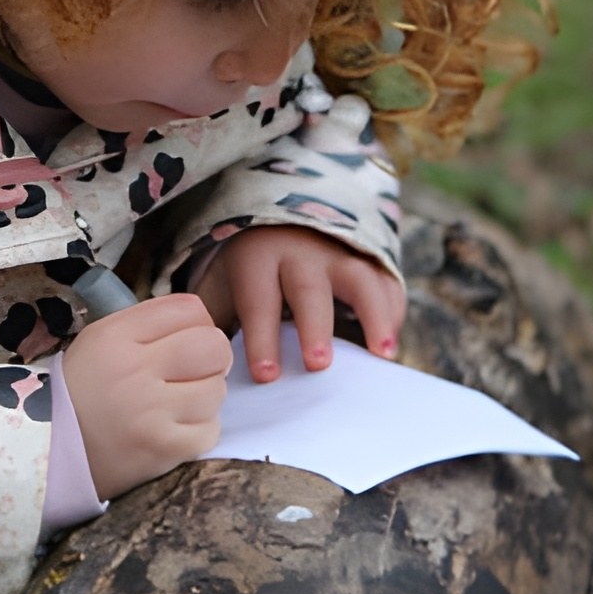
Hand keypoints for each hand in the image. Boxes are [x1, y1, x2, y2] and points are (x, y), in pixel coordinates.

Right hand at [61, 294, 230, 500]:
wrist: (51, 450)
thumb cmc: (82, 389)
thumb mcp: (100, 339)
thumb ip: (148, 323)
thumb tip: (201, 322)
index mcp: (116, 336)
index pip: (189, 309)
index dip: (197, 323)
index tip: (186, 339)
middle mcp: (135, 370)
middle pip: (213, 345)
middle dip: (212, 356)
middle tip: (196, 369)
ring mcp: (151, 413)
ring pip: (217, 389)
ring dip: (206, 395)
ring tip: (180, 402)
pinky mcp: (164, 449)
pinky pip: (210, 429)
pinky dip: (199, 429)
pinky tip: (175, 427)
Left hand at [191, 225, 405, 383]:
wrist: (279, 217)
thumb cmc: (248, 269)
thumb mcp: (222, 283)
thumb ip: (214, 319)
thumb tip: (200, 364)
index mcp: (257, 258)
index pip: (258, 299)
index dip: (261, 337)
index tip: (267, 376)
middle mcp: (299, 250)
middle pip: (308, 288)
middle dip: (314, 326)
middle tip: (318, 365)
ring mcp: (338, 250)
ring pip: (359, 278)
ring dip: (373, 314)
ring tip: (383, 354)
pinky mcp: (367, 257)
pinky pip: (385, 280)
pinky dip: (392, 309)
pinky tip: (391, 342)